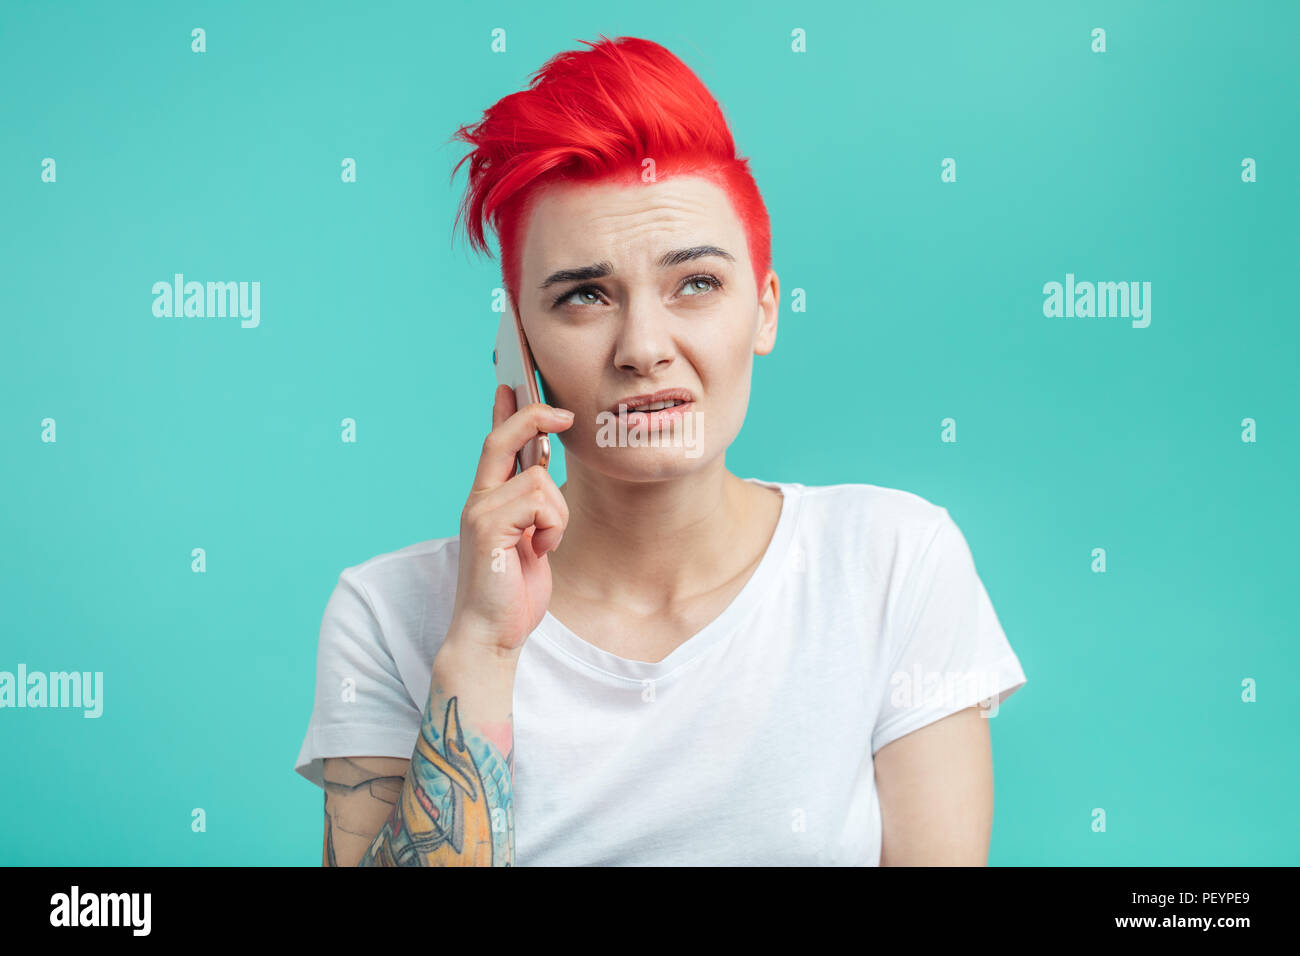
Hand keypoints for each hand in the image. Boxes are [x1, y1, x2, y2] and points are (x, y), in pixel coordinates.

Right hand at [446, 384, 572, 656]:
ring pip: (539, 479)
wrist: (492, 633)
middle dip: (534, 417)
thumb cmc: (512, 591)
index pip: (495, 444)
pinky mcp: (488, 527)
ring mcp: (480, 512)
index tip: (514, 381)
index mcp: (487, 500)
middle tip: (566, 414)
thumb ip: (530, 506)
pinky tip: (539, 551)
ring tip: (544, 544)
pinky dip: (553, 526)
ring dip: (558, 513)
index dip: (505, 410)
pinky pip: (540, 500)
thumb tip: (542, 469)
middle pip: (502, 438)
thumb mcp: (528, 538)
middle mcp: (478, 500)